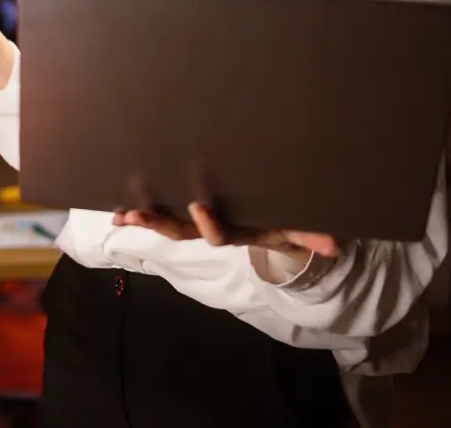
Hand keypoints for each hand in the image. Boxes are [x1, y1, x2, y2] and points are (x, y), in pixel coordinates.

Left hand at [113, 203, 339, 257]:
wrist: (277, 230)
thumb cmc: (286, 223)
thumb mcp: (299, 228)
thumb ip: (311, 234)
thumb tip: (334, 245)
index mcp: (239, 231)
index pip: (219, 234)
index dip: (207, 224)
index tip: (197, 206)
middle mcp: (215, 228)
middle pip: (183, 232)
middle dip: (160, 223)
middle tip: (135, 214)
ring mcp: (202, 222)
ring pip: (170, 224)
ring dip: (145, 220)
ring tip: (120, 215)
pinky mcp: (191, 212)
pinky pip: (164, 213)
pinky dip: (141, 213)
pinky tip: (116, 210)